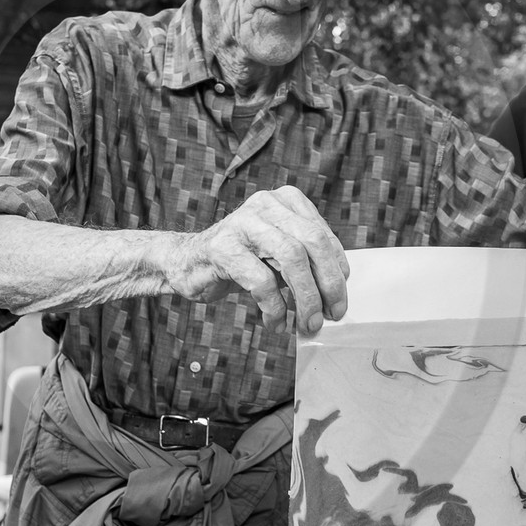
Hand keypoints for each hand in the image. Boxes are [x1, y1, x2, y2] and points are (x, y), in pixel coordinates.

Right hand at [167, 186, 348, 335]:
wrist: (186, 263)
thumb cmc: (239, 261)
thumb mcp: (277, 255)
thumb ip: (305, 263)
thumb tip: (336, 295)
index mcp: (285, 201)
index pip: (323, 236)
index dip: (337, 271)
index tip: (339, 300)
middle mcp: (266, 204)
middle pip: (312, 243)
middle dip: (328, 285)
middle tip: (331, 316)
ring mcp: (243, 223)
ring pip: (292, 258)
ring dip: (306, 299)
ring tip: (307, 324)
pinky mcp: (223, 247)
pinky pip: (262, 281)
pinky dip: (275, 308)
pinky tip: (274, 323)